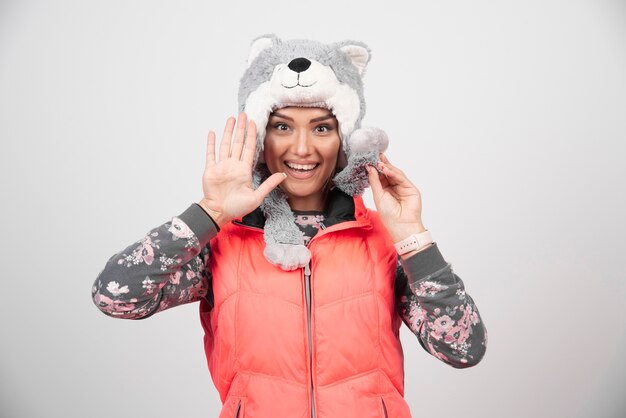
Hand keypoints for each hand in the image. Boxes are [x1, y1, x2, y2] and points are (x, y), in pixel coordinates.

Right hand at [199, 112, 285, 227]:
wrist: (220, 212)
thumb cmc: (237, 207)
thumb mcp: (257, 196)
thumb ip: (269, 184)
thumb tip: (283, 175)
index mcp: (244, 170)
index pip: (250, 148)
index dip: (252, 135)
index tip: (254, 123)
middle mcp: (233, 165)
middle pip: (238, 142)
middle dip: (241, 128)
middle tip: (243, 114)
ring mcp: (222, 166)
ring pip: (226, 144)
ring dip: (228, 131)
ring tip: (231, 119)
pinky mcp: (211, 169)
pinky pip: (211, 154)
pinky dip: (211, 143)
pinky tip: (213, 133)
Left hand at [366, 153, 426, 242]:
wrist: (401, 224)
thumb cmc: (389, 214)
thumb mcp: (378, 195)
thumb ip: (374, 181)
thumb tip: (369, 167)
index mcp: (385, 191)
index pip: (380, 176)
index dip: (375, 168)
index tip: (369, 159)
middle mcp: (394, 188)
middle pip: (388, 173)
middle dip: (382, 164)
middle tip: (375, 155)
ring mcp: (403, 187)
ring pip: (395, 174)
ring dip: (387, 167)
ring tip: (379, 162)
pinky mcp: (410, 188)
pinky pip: (401, 178)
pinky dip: (393, 173)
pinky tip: (386, 169)